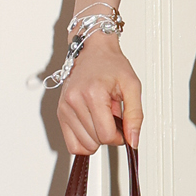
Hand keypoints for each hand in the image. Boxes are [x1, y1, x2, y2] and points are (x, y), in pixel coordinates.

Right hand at [57, 32, 143, 153]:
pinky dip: (84, 141)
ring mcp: (64, 108)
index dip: (119, 137)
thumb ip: (135, 115)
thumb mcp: (132, 86)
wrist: (92, 50)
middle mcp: (74, 101)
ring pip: (84, 145)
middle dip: (108, 134)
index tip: (122, 126)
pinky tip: (92, 127)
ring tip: (101, 116)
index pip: (106, 135)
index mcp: (92, 94)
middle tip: (112, 116)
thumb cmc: (111, 64)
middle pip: (95, 141)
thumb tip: (133, 141)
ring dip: (96, 137)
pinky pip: (72, 143)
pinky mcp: (60, 113)